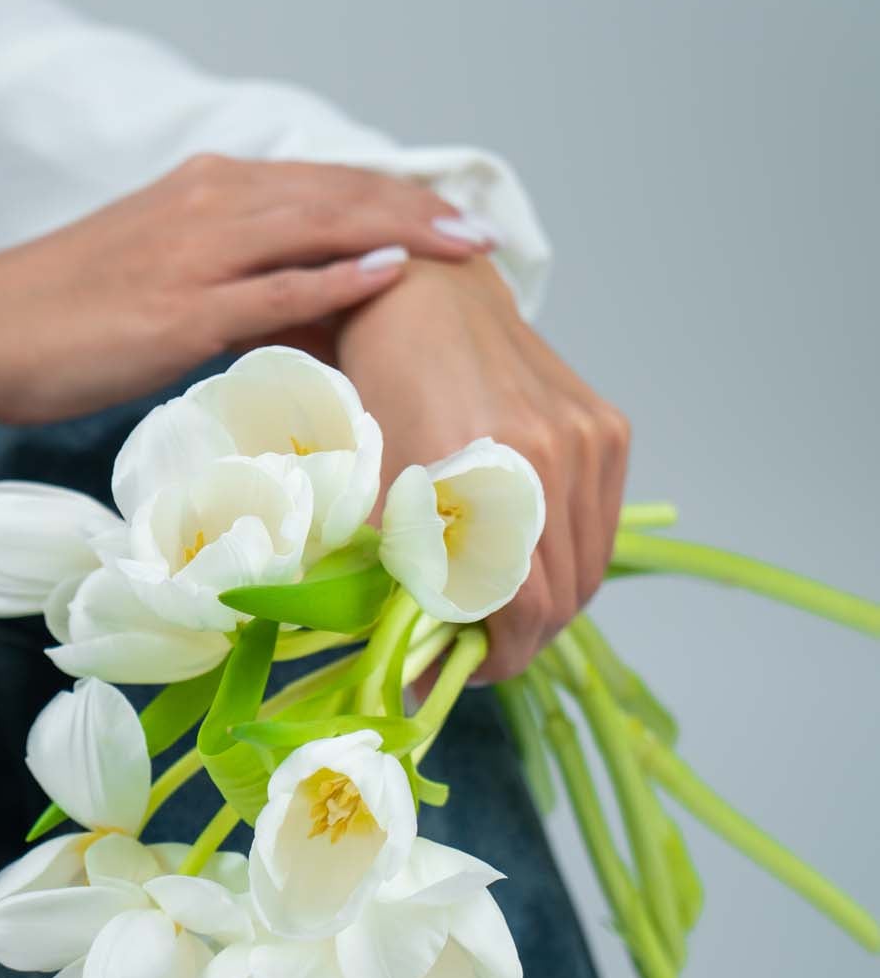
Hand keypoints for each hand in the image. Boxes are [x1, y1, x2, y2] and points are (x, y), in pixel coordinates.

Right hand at [0, 155, 492, 424]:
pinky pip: (278, 287)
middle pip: (338, 194)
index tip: (449, 218)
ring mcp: (196, 253)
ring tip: (468, 247)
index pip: (321, 184)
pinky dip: (341, 277)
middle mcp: (208, 203)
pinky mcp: (180, 310)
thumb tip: (298, 305)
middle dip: (418, 208)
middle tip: (485, 233)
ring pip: (321, 226)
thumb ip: (228, 274)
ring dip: (403, 230)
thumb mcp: (157, 274)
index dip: (393, 197)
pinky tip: (394, 275)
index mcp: (204, 190)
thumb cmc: (61, 315)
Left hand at [337, 258, 629, 681]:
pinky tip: (524, 557)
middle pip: (563, 596)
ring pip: (587, 567)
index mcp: (486, 473)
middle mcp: (552, 454)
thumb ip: (395, 581)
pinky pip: (597, 525)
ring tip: (497, 609)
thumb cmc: (379, 391)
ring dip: (547, 603)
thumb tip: (412, 676)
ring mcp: (589, 439)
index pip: (523, 607)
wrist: (426, 302)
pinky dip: (566, 556)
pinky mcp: (607, 428)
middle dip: (520, 639)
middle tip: (473, 652)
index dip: (495, 657)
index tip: (459, 672)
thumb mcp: (371, 491)